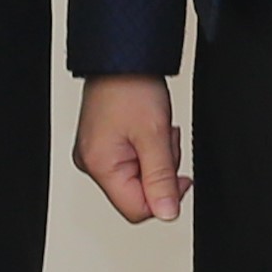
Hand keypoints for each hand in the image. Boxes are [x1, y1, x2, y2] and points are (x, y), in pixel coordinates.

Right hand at [73, 77, 189, 224]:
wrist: (121, 57)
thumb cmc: (130, 87)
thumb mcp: (155, 136)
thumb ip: (161, 180)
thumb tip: (167, 214)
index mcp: (99, 165)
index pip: (137, 209)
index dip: (164, 197)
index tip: (180, 176)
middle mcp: (91, 163)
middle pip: (137, 194)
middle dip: (161, 172)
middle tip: (164, 142)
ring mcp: (95, 154)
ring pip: (138, 178)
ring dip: (156, 159)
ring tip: (156, 131)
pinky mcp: (102, 145)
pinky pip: (131, 162)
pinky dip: (147, 150)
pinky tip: (148, 131)